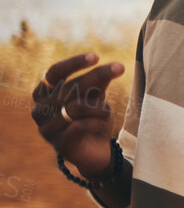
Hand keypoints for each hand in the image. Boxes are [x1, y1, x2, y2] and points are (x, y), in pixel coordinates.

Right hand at [30, 52, 125, 177]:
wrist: (96, 151)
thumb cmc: (92, 118)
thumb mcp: (96, 97)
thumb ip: (100, 82)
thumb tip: (116, 66)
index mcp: (44, 93)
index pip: (54, 72)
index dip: (74, 63)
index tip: (96, 56)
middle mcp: (39, 108)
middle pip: (69, 87)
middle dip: (96, 78)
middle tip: (119, 68)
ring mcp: (46, 127)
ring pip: (75, 108)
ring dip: (98, 107)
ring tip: (108, 112)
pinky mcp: (58, 144)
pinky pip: (80, 127)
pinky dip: (96, 123)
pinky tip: (102, 125)